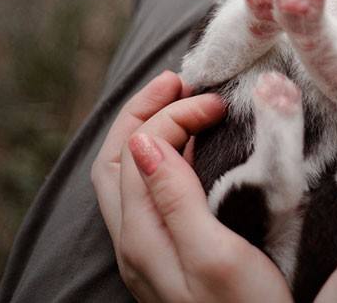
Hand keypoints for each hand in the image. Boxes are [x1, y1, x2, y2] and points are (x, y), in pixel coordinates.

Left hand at [91, 71, 292, 302]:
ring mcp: (147, 249)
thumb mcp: (212, 255)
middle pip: (118, 156)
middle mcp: (134, 239)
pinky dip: (162, 157)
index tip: (218, 102)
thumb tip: (144, 140)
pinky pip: (147, 192)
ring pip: (128, 174)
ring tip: (183, 104)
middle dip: (145, 109)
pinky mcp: (165, 255)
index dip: (172, 114)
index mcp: (141, 234)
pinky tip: (192, 153)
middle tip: (183, 81)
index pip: (138, 148)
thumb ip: (173, 199)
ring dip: (149, 130)